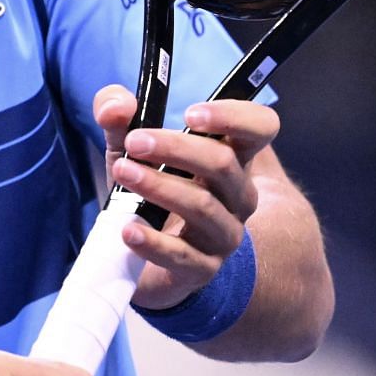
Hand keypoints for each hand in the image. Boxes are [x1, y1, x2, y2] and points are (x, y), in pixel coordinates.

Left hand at [93, 84, 278, 310]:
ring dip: (160, 186)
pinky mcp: (202, 269)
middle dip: (177, 148)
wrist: (139, 259)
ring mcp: (224, 234)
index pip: (260, 127)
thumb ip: (118, 117)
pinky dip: (153, 241)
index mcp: (231, 157)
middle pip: (224, 164)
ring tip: (122, 172)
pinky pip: (183, 255)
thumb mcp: (128, 148)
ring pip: (203, 206)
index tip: (189, 114)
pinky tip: (128, 230)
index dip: (234, 116)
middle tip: (134, 142)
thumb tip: (115, 106)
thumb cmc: (146, 193)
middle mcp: (237, 195)